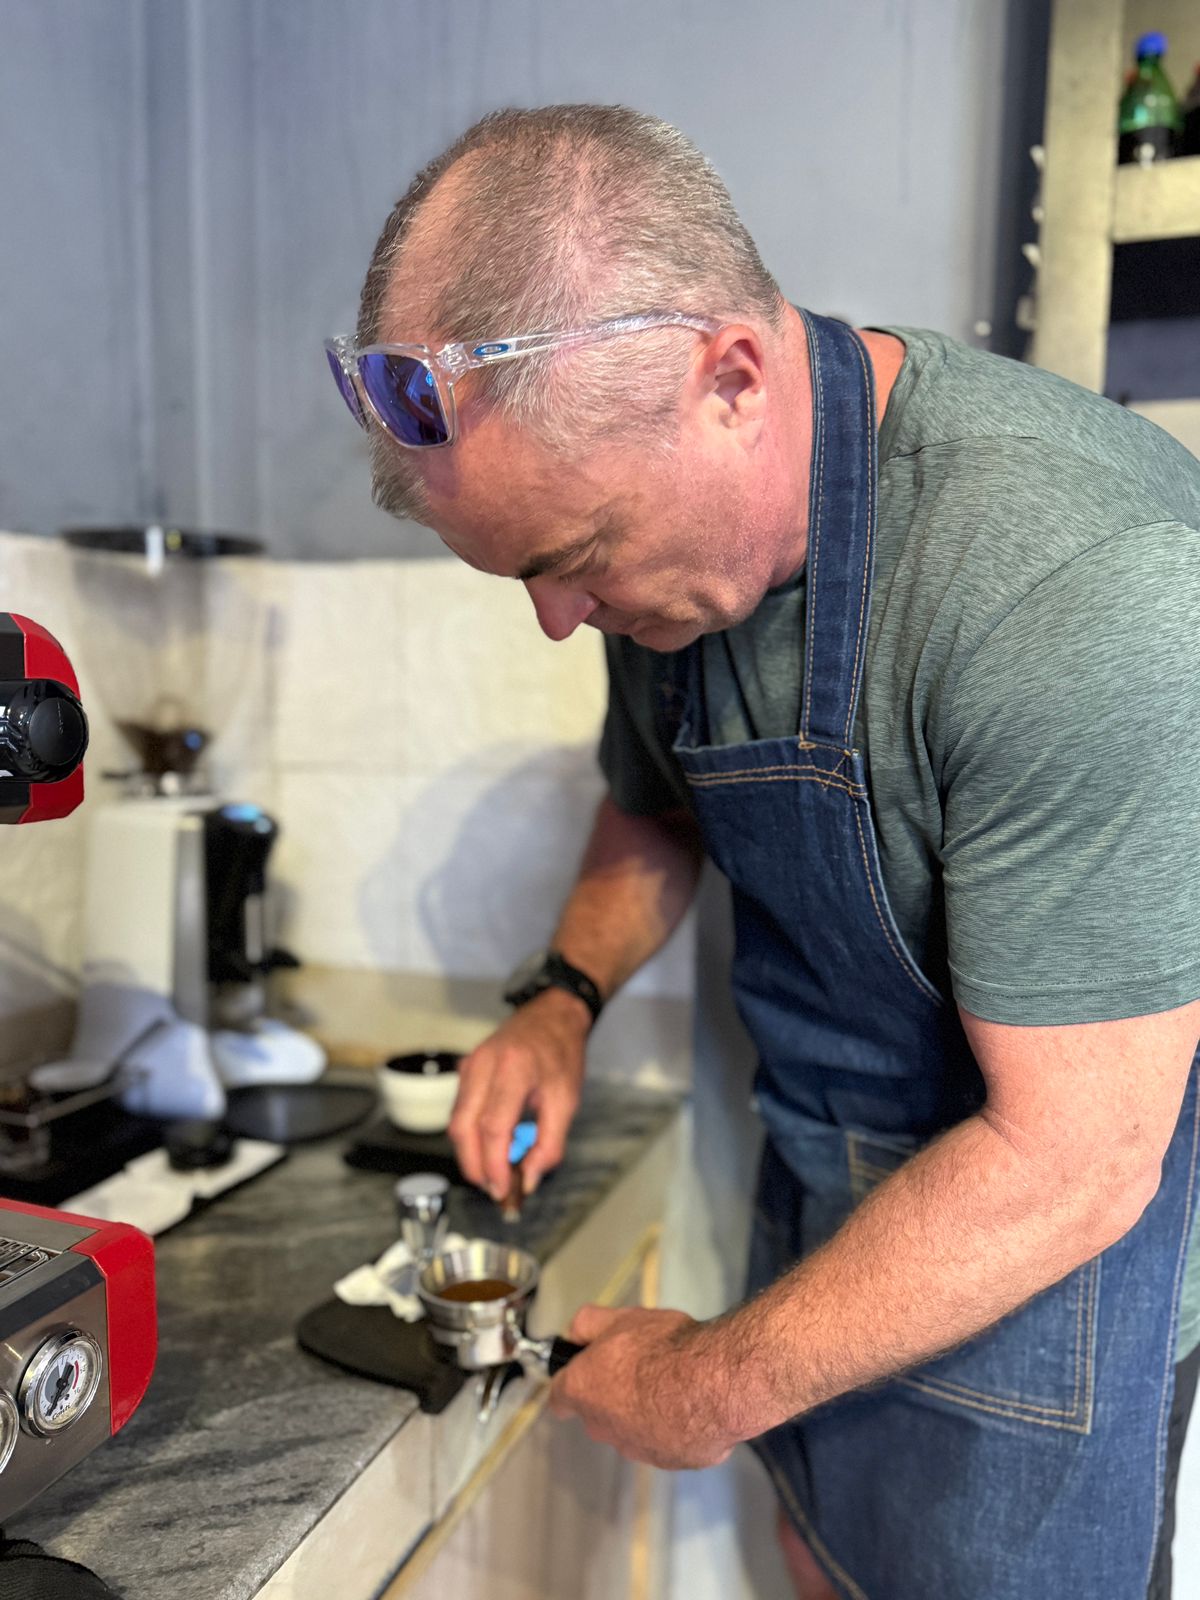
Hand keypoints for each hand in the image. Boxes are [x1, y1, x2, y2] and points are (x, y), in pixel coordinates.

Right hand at [449, 989, 589, 1199]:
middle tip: (493, 1188)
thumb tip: (528, 1179)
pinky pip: (459, 1110)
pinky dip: (470, 1135)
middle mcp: (484, 1065)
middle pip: (462, 1128)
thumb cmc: (561, 1054)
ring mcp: (470, 1065)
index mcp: (513, 1070)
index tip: (502, 1189)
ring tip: (494, 1171)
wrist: (552, 1015)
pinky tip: (490, 1146)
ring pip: (456, 1121)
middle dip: (474, 1166)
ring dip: (470, 1153)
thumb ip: (549, 1144)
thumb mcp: (567, 1101)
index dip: (493, 1165)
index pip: (492, 1128)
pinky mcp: (465, 1069)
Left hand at [548, 1305, 738, 1469]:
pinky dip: (674, 1427)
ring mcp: (637, 1450)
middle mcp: (603, 1428)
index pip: (559, 1397)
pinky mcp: (671, 1462)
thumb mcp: (621, 1317)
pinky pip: (666, 1443)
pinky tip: (692, 1403)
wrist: (710, 1384)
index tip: (586, 1369)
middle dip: (613, 1394)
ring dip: (644, 1412)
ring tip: (672, 1384)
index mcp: (583, 1391)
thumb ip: (589, 1323)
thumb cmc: (664, 1349)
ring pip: (632, 1431)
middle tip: (640, 1366)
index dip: (572, 1380)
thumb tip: (575, 1332)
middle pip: (598, 1414)